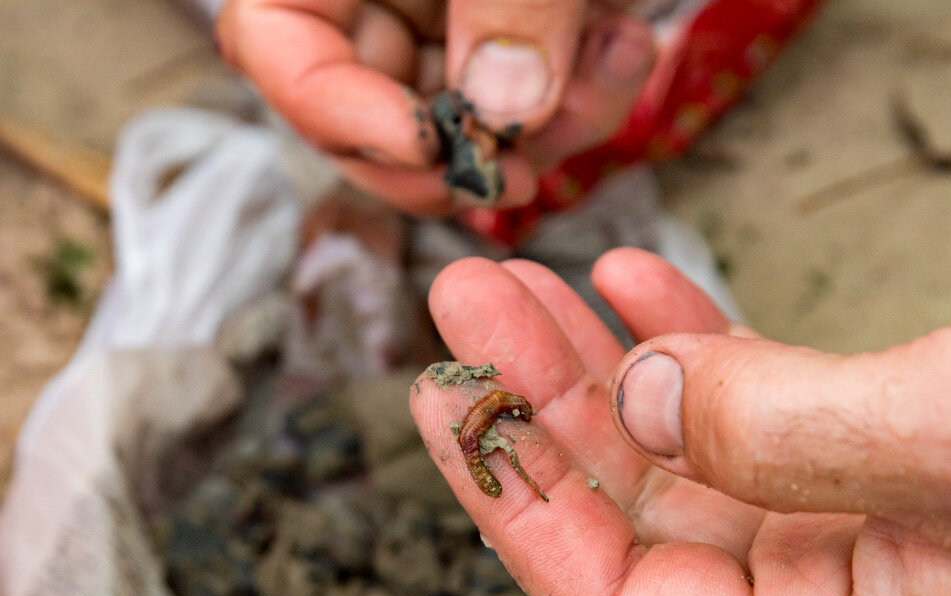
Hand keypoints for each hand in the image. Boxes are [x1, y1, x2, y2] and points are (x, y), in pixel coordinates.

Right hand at [216, 0, 654, 214]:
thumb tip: (504, 112)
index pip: (272, 40)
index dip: (333, 112)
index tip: (431, 145)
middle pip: (367, 106)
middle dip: (455, 149)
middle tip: (521, 171)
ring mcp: (449, 7)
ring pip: (462, 119)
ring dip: (545, 129)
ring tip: (612, 66)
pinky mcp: (519, 26)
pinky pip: (532, 99)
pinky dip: (585, 95)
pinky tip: (625, 48)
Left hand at [410, 247, 950, 595]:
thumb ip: (797, 437)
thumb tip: (647, 408)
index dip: (523, 512)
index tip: (453, 408)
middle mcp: (850, 590)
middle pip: (636, 515)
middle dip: (541, 408)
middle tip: (468, 306)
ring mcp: (864, 512)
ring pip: (680, 450)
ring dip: (597, 363)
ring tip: (524, 283)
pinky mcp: (886, 436)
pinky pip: (748, 399)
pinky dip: (682, 338)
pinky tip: (633, 288)